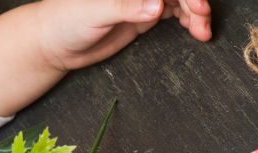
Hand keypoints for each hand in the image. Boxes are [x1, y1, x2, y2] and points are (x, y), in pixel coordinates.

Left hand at [40, 0, 212, 72]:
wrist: (54, 44)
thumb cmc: (66, 21)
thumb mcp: (95, 12)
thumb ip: (126, 8)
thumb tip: (157, 6)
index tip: (195, 4)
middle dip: (195, 1)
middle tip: (202, 19)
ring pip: (180, 0)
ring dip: (196, 13)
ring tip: (203, 32)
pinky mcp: (143, 16)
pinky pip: (175, 12)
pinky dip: (189, 20)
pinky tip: (197, 31)